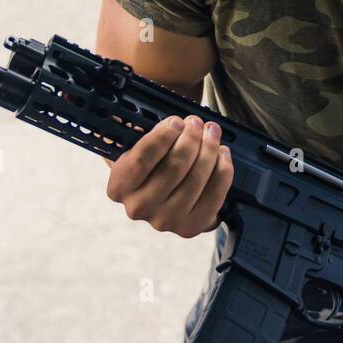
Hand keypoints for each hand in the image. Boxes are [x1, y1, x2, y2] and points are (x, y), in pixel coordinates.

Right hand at [104, 114, 233, 238]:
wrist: (165, 198)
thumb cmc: (152, 165)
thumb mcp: (138, 148)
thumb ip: (144, 131)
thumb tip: (162, 115)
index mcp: (119, 186)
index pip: (142, 159)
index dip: (163, 136)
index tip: (176, 121)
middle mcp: (138, 208)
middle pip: (174, 167)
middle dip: (191, 139)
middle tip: (198, 123)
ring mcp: (165, 221)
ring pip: (196, 178)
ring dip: (209, 150)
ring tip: (212, 132)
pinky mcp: (191, 227)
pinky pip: (214, 194)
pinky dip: (223, 170)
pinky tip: (222, 154)